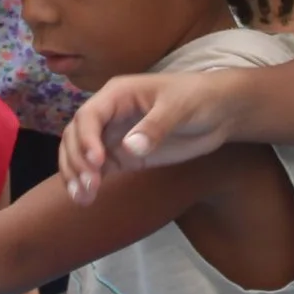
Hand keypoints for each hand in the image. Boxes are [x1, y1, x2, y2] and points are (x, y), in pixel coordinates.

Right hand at [59, 72, 239, 201]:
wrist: (218, 112)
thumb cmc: (199, 99)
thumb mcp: (180, 108)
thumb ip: (156, 126)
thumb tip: (129, 147)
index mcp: (117, 94)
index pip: (89, 115)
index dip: (87, 139)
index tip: (97, 162)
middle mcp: (108, 114)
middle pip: (76, 135)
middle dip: (77, 160)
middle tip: (90, 185)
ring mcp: (113, 135)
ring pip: (80, 154)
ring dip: (75, 174)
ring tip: (82, 198)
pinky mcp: (121, 155)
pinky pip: (96, 169)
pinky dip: (87, 182)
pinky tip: (85, 199)